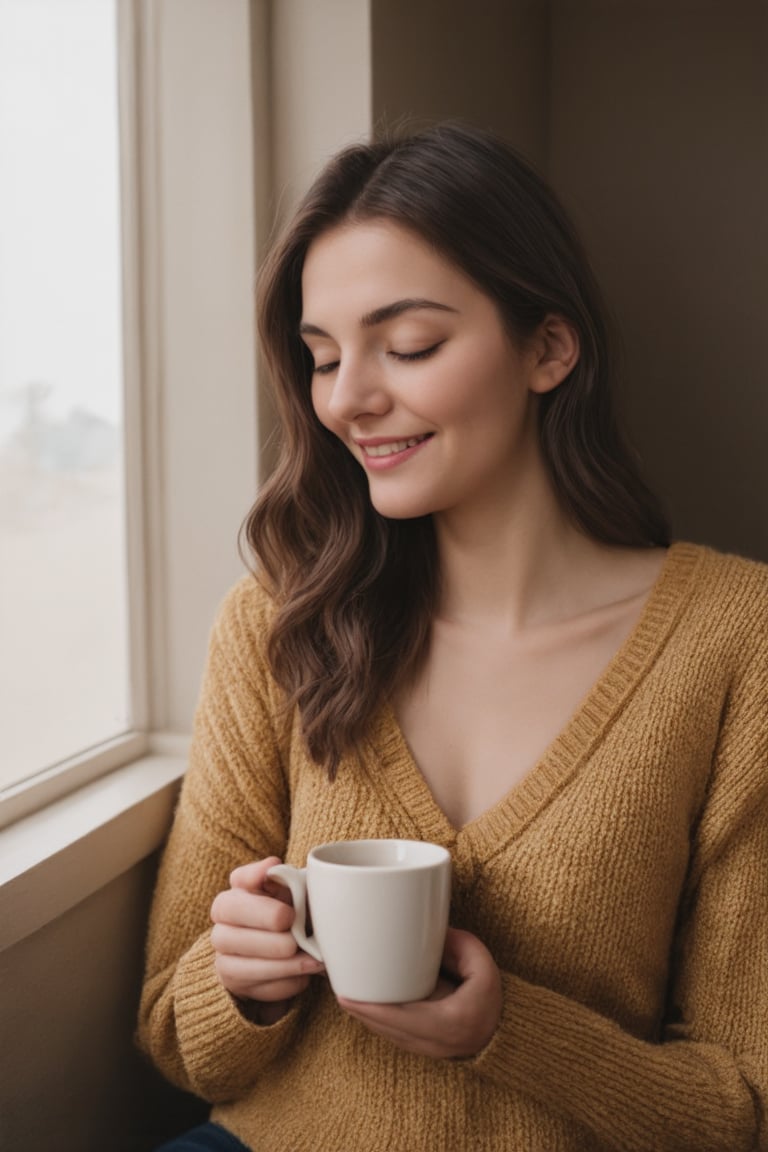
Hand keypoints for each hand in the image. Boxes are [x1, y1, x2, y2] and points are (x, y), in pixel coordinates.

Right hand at [210, 856, 324, 1023]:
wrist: (292, 947)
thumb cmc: (295, 913)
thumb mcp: (295, 893)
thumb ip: (285, 879)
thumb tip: (272, 866)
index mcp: (240, 892)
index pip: (238, 881)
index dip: (256, 888)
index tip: (284, 903)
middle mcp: (223, 923)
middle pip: (228, 931)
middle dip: (268, 938)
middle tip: (296, 940)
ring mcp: (224, 955)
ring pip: (237, 965)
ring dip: (280, 966)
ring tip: (312, 962)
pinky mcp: (234, 984)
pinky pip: (253, 989)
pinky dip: (282, 985)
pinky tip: (303, 977)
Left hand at [337, 927, 501, 1058]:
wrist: (503, 1031)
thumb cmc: (491, 998)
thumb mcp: (482, 966)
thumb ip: (459, 945)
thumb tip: (432, 930)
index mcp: (449, 1022)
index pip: (402, 1019)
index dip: (372, 1011)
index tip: (348, 998)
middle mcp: (435, 1042)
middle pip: (387, 1029)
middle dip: (360, 1011)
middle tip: (338, 989)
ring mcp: (428, 1049)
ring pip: (387, 1035)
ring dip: (365, 1017)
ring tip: (345, 993)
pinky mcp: (423, 1046)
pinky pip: (393, 1035)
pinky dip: (376, 1021)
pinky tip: (363, 1005)